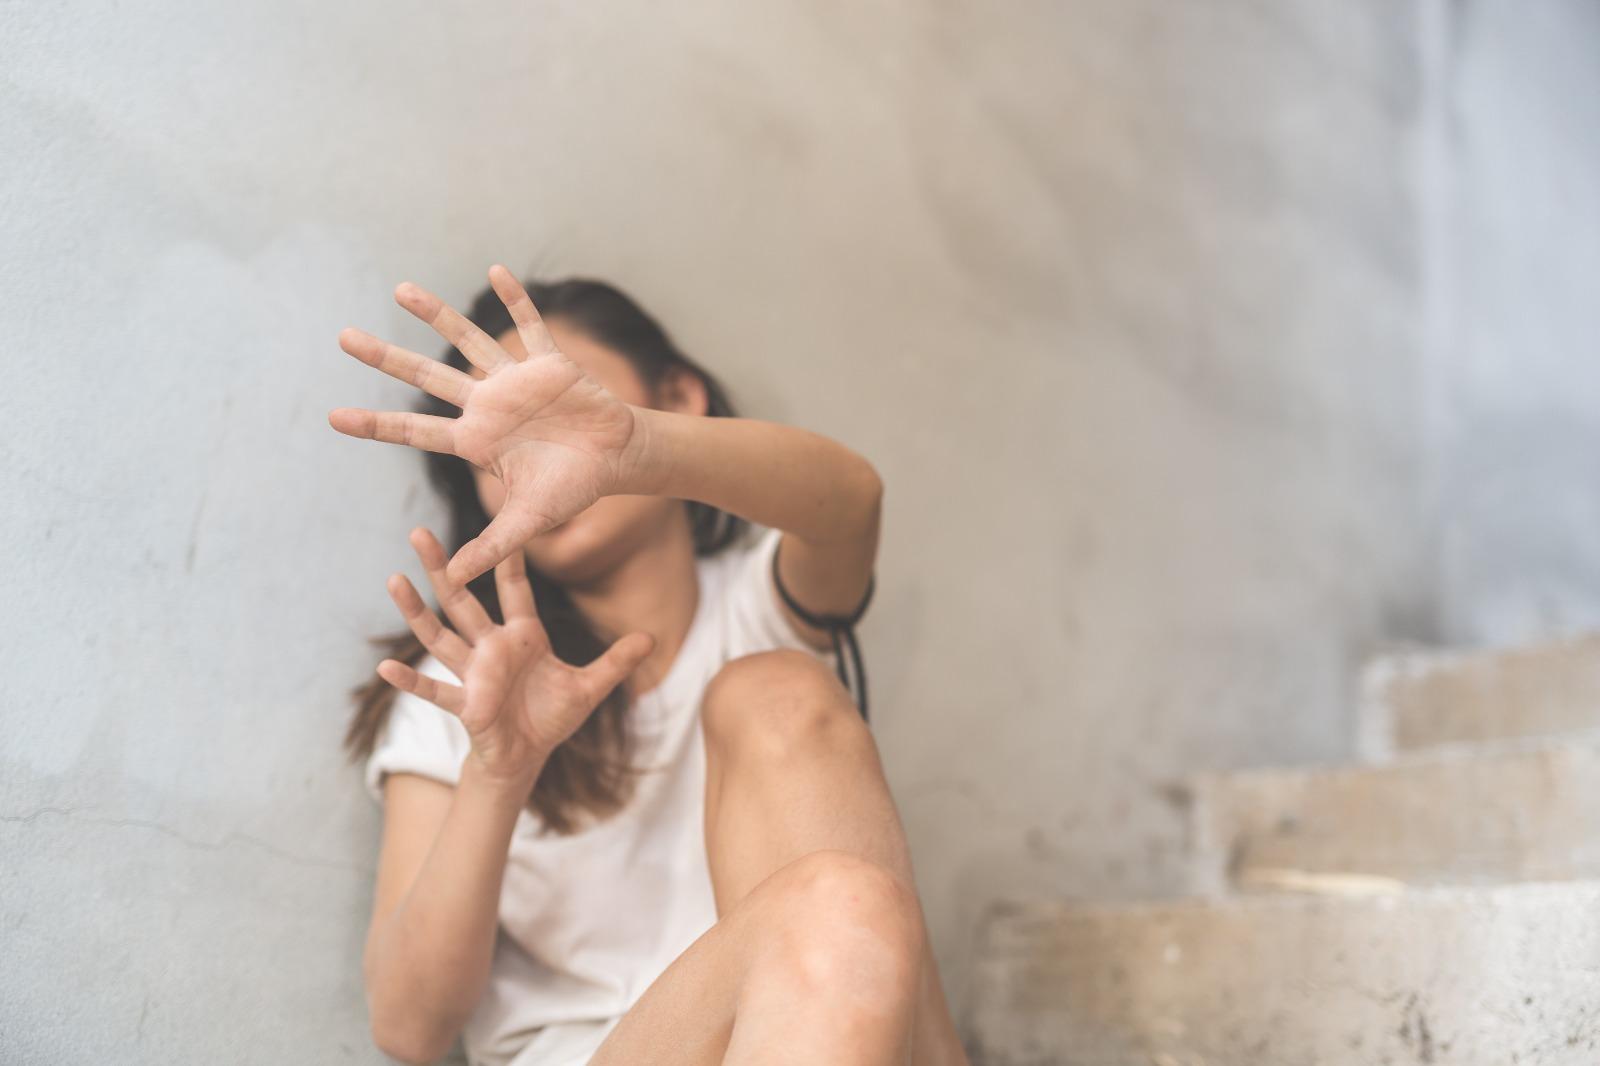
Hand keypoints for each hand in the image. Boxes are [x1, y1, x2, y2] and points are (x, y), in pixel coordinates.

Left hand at [330, 265, 640, 583]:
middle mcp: (488, 405)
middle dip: (385, 358)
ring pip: (467, 342)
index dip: (375, 425)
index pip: (415, 432)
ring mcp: (516, 381)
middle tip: (342, 337)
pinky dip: (515, 300)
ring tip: (400, 290)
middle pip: (426, 378)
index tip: (332, 417)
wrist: (618, 461)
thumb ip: (492, 547)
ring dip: (436, 317)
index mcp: (476, 441)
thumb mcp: (529, 522)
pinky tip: (495, 271)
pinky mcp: (550, 364)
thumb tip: (452, 578)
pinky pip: (529, 326)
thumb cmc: (572, 488)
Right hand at [377, 527, 654, 792]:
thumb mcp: (590, 688)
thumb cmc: (550, 717)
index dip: (509, 560)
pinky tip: (384, 668)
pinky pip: (434, 691)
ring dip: (416, 610)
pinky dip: (410, 680)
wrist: (527, 757)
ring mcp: (474, 674)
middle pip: (462, 600)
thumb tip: (652, 637)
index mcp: (522, 636)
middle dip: (442, 567)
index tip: (502, 523)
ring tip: (393, 579)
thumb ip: (617, 662)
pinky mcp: (465, 705)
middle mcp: (491, 647)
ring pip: (439, 635)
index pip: (514, 591)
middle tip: (417, 532)